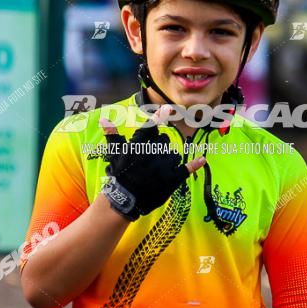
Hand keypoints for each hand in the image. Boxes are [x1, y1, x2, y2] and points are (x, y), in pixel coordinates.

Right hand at [99, 105, 205, 219]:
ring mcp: (163, 166)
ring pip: (174, 155)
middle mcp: (153, 154)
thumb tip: (104, 120)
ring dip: (169, 160)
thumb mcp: (114, 154)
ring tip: (158, 170)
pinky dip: (195, 164)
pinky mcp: (171, 179)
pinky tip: (202, 160)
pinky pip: (186, 169)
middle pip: (164, 142)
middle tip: (151, 160)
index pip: (150, 127)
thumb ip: (113, 136)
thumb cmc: (119, 175)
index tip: (167, 108)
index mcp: (139, 146)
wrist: (125, 199)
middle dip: (160, 148)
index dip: (159, 117)